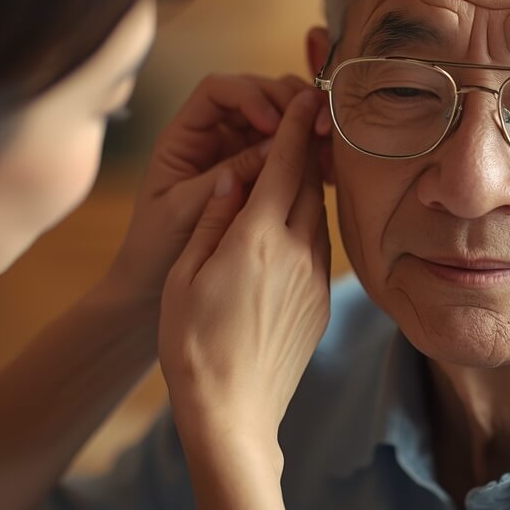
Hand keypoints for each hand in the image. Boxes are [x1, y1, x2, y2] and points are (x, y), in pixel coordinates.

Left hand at [105, 74, 312, 300]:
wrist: (150, 285)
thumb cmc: (156, 247)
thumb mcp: (185, 210)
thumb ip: (226, 178)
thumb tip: (276, 149)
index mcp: (185, 136)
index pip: (219, 91)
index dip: (250, 95)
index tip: (273, 123)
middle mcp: (214, 136)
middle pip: (257, 94)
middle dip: (288, 103)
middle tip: (316, 126)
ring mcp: (238, 153)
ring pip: (280, 119)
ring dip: (305, 127)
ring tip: (328, 148)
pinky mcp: (260, 176)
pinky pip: (290, 154)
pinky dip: (310, 155)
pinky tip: (328, 171)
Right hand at [158, 90, 331, 456]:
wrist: (233, 413)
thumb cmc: (193, 345)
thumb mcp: (187, 275)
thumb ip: (213, 218)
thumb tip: (232, 176)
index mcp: (258, 237)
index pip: (284, 163)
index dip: (294, 125)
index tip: (303, 96)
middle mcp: (297, 251)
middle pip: (310, 183)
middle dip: (307, 149)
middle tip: (305, 120)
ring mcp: (315, 279)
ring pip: (318, 214)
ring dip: (309, 187)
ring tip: (294, 170)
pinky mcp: (322, 302)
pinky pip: (320, 246)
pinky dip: (309, 224)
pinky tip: (290, 228)